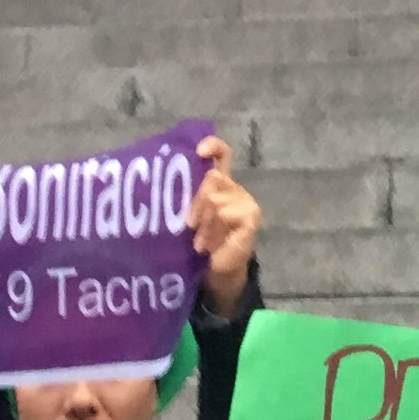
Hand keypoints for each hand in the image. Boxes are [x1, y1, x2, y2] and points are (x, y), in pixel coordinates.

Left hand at [190, 141, 261, 318]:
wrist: (214, 273)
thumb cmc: (197, 243)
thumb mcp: (189, 216)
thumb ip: (187, 197)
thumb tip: (166, 180)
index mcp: (220, 184)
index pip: (222, 154)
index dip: (212, 146)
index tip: (198, 151)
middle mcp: (234, 188)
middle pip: (212, 177)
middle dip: (196, 202)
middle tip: (190, 226)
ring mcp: (246, 201)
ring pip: (215, 197)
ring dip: (203, 222)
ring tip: (199, 241)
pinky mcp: (251, 216)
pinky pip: (225, 212)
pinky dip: (213, 229)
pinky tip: (208, 244)